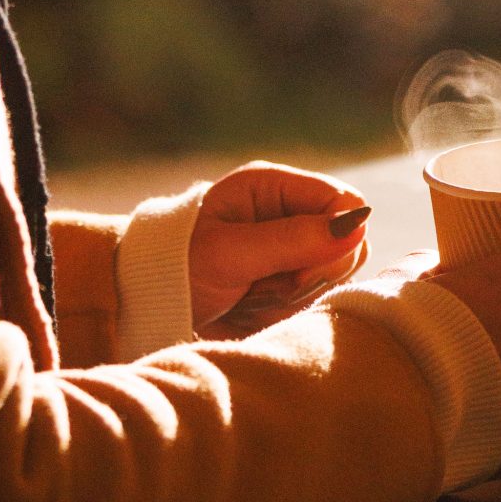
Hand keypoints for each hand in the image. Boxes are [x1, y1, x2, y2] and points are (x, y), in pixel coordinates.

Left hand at [190, 162, 370, 337]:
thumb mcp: (230, 252)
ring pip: (330, 279)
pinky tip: (247, 309)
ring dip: (290, 298)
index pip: (345, 202)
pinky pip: (309, 302)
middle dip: (310, 275)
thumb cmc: (175, 265)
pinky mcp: (284, 283)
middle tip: (263, 287)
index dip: (338, 239)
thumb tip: (357, 226)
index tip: (300, 273)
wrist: (143, 303)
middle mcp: (288, 214)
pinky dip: (280, 313)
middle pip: (347, 245)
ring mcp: (289, 251)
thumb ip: (292, 240)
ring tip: (245, 297)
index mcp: (274, 187)